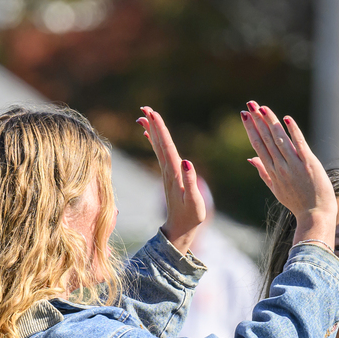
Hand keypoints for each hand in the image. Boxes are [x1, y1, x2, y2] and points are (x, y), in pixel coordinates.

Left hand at [138, 106, 206, 252]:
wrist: (180, 229)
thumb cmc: (191, 217)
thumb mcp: (194, 201)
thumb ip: (191, 181)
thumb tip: (186, 161)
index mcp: (174, 173)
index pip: (166, 146)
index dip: (160, 129)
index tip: (153, 113)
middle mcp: (168, 170)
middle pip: (159, 142)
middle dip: (153, 124)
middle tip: (145, 108)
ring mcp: (167, 172)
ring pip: (157, 146)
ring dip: (151, 130)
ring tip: (143, 116)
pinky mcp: (168, 176)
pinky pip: (160, 153)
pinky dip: (154, 142)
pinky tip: (148, 134)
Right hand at [240, 101, 335, 249]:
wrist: (315, 215)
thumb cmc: (297, 203)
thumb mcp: (276, 189)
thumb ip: (263, 172)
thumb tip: (250, 158)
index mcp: (272, 172)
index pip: (258, 145)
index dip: (250, 129)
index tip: (244, 115)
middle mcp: (280, 167)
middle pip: (266, 139)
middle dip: (257, 120)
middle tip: (249, 104)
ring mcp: (294, 165)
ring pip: (279, 139)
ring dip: (270, 121)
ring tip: (262, 107)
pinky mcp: (309, 163)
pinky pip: (299, 144)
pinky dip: (293, 131)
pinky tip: (286, 119)